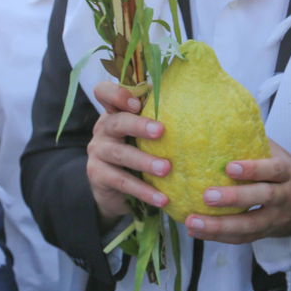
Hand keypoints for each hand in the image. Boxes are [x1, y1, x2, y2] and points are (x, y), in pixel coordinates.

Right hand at [86, 81, 169, 226]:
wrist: (114, 190)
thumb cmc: (137, 152)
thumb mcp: (143, 134)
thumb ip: (157, 117)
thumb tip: (194, 102)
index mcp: (115, 113)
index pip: (104, 92)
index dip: (117, 94)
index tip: (137, 103)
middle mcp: (103, 129)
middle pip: (116, 122)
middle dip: (139, 125)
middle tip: (161, 131)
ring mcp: (97, 152)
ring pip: (120, 154)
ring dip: (144, 161)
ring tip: (166, 169)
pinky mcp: (98, 176)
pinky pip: (122, 182)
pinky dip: (143, 190)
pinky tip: (162, 199)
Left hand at [183, 140, 290, 244]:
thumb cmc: (289, 174)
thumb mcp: (279, 156)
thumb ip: (255, 143)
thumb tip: (223, 121)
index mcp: (288, 173)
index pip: (273, 170)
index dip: (253, 169)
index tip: (229, 167)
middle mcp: (285, 197)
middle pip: (262, 198)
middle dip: (234, 199)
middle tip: (206, 195)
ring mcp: (276, 219)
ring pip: (250, 226)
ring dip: (219, 226)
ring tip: (192, 222)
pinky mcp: (266, 234)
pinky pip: (242, 239)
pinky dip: (219, 237)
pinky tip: (196, 231)